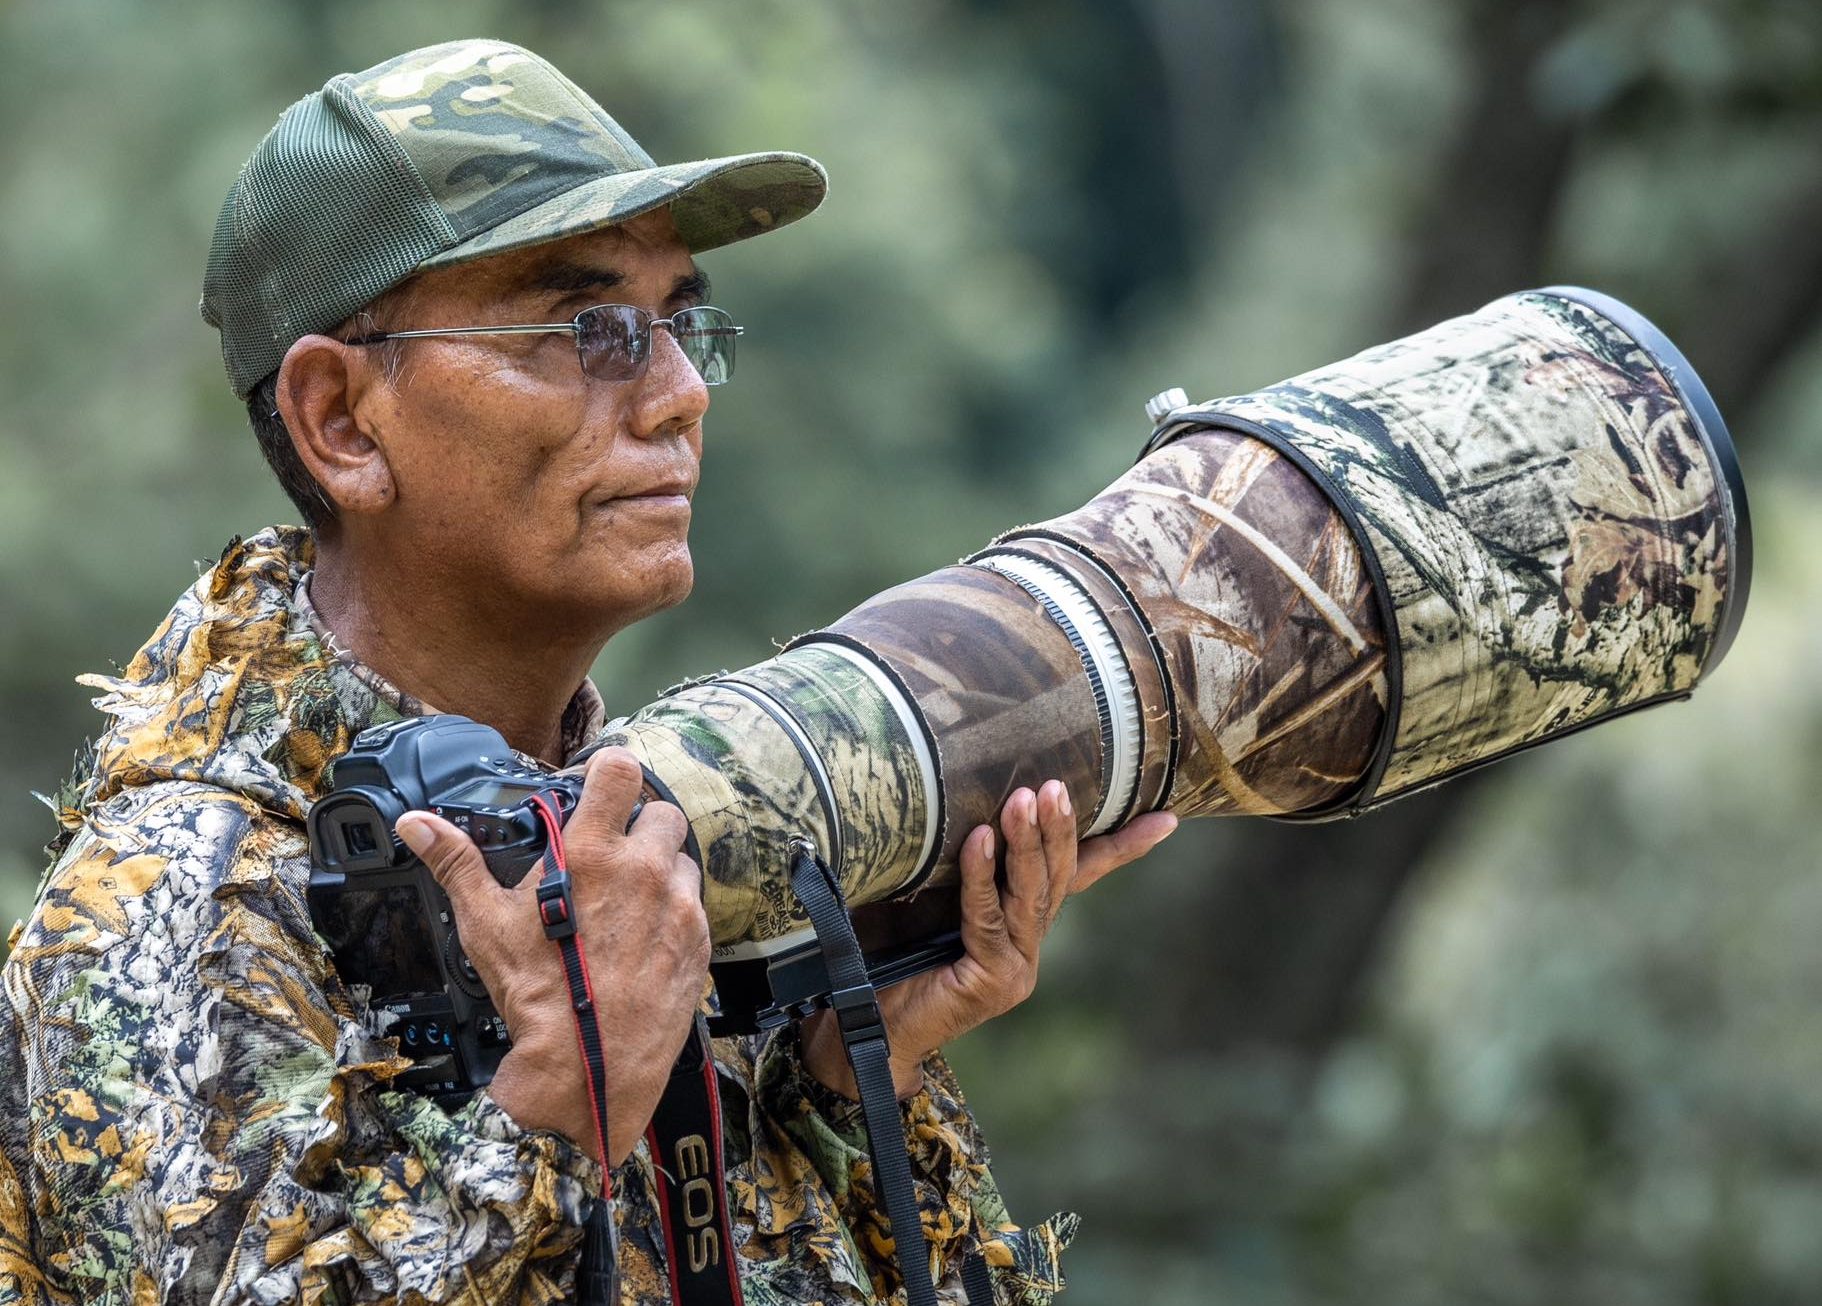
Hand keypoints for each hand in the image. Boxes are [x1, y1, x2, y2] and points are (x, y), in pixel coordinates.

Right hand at [395, 748, 710, 1165]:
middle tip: (616, 851)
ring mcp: (678, 905)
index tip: (601, 781)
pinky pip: (696, 905)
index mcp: (592, 853)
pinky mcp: (699, 941)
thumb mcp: (486, 924)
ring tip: (631, 898)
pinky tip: (647, 935)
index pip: (621, 770)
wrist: (588, 1066)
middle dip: (641, 823)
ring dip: (662, 867)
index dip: (612, 769)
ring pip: (683, 858)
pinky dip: (676, 910)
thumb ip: (457, 863)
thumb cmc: (536, 994)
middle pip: (662, 811)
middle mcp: (644, 870)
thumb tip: (417, 823)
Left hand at [801, 782, 1176, 1098]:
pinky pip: (987, 916)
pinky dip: (982, 875)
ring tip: (1025, 799)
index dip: (1121, 847)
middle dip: (1062, 829)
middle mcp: (1027, 947)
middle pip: (1059, 878)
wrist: (863, 1029)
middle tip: (1056, 786)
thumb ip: (950, 858)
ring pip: (1032, 895)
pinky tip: (979, 839)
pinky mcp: (991, 981)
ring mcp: (1015, 967)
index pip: (1079, 876)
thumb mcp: (926, 896)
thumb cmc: (886, 956)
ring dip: (1029, 843)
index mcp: (1023, 924)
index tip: (1166, 818)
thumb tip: (951, 788)